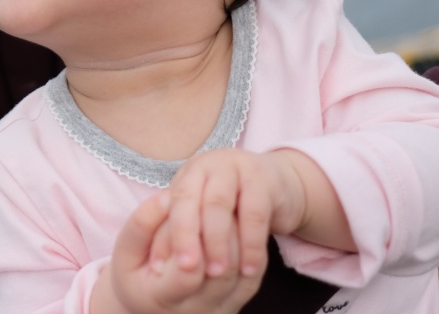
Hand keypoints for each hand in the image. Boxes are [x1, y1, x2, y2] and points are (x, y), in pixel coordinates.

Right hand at [96, 190, 256, 313]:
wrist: (150, 304)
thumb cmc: (136, 273)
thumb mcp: (125, 250)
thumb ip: (141, 224)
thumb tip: (168, 198)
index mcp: (163, 298)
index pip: (189, 271)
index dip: (193, 237)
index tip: (189, 208)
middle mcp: (196, 311)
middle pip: (222, 272)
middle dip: (221, 232)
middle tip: (217, 200)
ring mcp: (219, 311)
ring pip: (241, 274)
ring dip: (238, 238)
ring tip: (228, 209)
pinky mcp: (236, 305)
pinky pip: (252, 279)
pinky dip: (249, 250)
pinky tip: (238, 227)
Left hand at [153, 148, 307, 285]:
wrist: (281, 184)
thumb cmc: (234, 207)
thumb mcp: (206, 214)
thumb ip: (182, 233)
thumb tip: (157, 268)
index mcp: (190, 173)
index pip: (172, 201)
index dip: (166, 234)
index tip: (160, 268)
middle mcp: (210, 165)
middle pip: (191, 199)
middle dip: (187, 236)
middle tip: (188, 269)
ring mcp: (237, 167)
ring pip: (219, 205)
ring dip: (218, 243)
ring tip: (218, 274)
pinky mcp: (265, 179)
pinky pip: (255, 214)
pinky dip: (251, 245)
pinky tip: (249, 269)